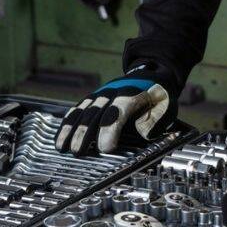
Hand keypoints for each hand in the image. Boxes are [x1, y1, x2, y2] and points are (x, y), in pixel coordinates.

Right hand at [55, 65, 176, 155]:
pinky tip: (61, 137)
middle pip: (95, 113)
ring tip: (63, 147)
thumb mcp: (165, 106)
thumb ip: (155, 120)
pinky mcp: (94, 97)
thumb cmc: (158, 96)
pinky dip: (68, 124)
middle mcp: (113, 91)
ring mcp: (101, 94)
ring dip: (72, 129)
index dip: (110, 129)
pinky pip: (77, 109)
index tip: (105, 148)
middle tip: (78, 152)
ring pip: (83, 111)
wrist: (151, 74)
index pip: (118, 111)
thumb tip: (142, 134)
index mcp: (133, 93)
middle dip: (85, 133)